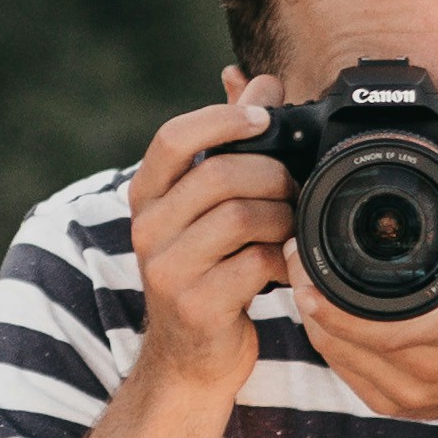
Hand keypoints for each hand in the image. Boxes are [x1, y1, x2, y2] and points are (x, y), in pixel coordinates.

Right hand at [129, 87, 294, 400]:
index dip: (222, 120)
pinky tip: (286, 267)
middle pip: (219, 175)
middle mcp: (147, 229)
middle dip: (271, 176)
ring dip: (280, 218)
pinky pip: (255, 263)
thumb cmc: (206, 269)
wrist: (191, 358)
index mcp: (146, 196)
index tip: (264, 118)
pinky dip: (283, 260)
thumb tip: (252, 79)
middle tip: (292, 190)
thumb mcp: (204, 206)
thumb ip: (227, 141)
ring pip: (241, 217)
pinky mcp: (196, 306)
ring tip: (289, 228)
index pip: (173, 139)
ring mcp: (167, 270)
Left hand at [284, 133, 437, 437]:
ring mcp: (403, 395)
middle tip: (294, 253)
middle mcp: (422, 370)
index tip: (300, 254)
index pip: (365, 321)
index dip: (322, 293)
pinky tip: (322, 310)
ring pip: (331, 354)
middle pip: (335, 334)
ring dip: (311, 314)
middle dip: (306, 291)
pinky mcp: (391, 406)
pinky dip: (327, 339)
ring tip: (303, 274)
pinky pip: (342, 370)